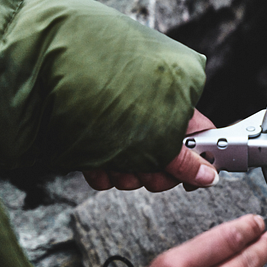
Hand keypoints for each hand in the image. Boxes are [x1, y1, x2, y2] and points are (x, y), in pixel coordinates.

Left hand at [83, 108, 217, 191]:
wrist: (56, 87)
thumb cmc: (110, 97)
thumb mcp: (161, 139)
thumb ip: (187, 162)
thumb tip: (210, 176)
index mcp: (174, 108)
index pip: (200, 140)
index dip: (198, 164)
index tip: (191, 180)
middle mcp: (151, 119)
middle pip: (168, 161)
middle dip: (156, 174)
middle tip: (148, 172)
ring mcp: (123, 131)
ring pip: (137, 170)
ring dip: (127, 175)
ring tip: (116, 164)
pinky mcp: (95, 143)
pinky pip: (108, 170)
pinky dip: (103, 172)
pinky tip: (97, 164)